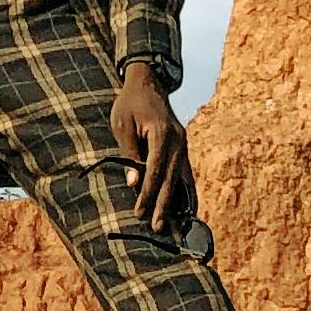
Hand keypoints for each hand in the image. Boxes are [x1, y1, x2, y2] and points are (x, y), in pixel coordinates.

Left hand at [111, 62, 187, 228]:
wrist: (148, 82)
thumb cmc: (130, 103)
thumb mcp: (122, 125)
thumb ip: (130, 154)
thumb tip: (134, 184)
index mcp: (162, 133)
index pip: (155, 170)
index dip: (148, 193)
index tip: (139, 213)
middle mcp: (178, 140)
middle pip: (172, 178)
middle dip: (164, 204)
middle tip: (158, 227)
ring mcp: (184, 143)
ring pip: (184, 178)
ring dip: (179, 201)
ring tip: (176, 225)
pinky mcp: (184, 146)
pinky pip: (186, 172)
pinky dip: (186, 190)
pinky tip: (187, 208)